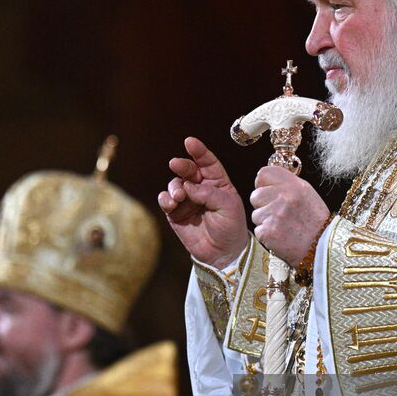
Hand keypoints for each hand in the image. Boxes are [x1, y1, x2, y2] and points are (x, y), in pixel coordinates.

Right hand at [157, 137, 249, 267]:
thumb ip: (208, 193)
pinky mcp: (175, 213)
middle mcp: (201, 188)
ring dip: (174, 186)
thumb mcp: (228, 207)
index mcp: (218, 182)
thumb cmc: (231, 227)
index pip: (207, 162)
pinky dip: (165, 198)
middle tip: (176, 164)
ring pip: (175, 184)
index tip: (189, 142)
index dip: (199, 151)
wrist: (223, 253)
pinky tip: (171, 203)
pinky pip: (166, 200)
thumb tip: (187, 185)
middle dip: (181, 165)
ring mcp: (187, 200)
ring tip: (179, 196)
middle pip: (188, 169)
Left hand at [249, 165, 329, 264]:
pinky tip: (280, 236)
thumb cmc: (315, 222)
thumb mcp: (308, 194)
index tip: (269, 192)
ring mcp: (275, 214)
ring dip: (265, 221)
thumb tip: (268, 180)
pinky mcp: (268, 231)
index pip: (263, 174)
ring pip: (255, 214)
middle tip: (278, 214)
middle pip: (256, 195)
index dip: (263, 184)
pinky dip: (266, 235)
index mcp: (295, 185)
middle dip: (263, 205)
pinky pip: (258, 229)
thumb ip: (288, 184)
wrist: (321, 248)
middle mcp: (284, 197)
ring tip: (282, 226)